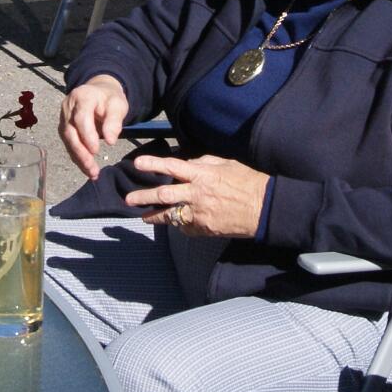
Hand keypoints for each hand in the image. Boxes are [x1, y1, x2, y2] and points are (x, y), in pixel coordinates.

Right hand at [59, 76, 128, 176]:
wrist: (98, 91)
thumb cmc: (109, 99)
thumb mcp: (118, 105)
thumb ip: (114, 121)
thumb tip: (110, 141)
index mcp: (82, 97)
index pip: (81, 118)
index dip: (87, 135)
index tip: (97, 151)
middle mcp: (68, 107)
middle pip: (70, 132)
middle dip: (81, 152)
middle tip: (93, 169)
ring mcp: (63, 117)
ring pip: (68, 140)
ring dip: (79, 158)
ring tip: (92, 173)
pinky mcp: (63, 127)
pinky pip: (69, 144)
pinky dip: (78, 157)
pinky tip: (87, 168)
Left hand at [124, 153, 267, 238]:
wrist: (263, 207)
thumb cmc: (247, 181)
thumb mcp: (226, 164)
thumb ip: (205, 162)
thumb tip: (189, 162)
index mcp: (202, 175)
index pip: (172, 167)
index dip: (153, 164)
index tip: (138, 163)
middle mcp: (197, 194)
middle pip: (164, 195)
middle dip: (144, 197)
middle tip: (128, 199)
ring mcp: (200, 213)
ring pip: (170, 215)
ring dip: (155, 216)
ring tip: (143, 217)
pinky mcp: (205, 229)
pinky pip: (186, 227)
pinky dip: (179, 225)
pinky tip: (175, 224)